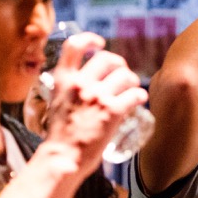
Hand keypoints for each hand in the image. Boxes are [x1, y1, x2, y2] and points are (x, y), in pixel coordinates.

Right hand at [44, 32, 148, 178]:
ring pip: (125, 76)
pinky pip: (135, 95)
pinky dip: (141, 95)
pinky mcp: (112, 111)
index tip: (99, 42)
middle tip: (123, 74)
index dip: (89, 39)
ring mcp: (97, 96)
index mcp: (63, 80)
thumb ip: (68, 94)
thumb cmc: (59, 138)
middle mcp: (80, 83)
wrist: (62, 158)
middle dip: (119, 64)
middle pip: (107, 58)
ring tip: (133, 90)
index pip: (74, 46)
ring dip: (133, 81)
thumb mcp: (57, 105)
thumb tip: (82, 91)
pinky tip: (141, 100)